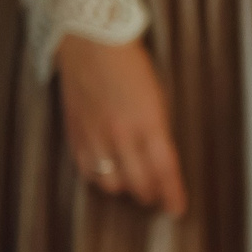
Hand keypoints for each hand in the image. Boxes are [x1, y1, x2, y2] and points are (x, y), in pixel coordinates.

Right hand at [54, 33, 185, 216]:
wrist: (91, 42)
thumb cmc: (128, 63)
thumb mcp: (156, 96)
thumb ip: (158, 130)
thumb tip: (160, 159)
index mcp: (148, 122)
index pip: (165, 171)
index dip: (172, 195)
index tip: (177, 209)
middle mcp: (120, 134)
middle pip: (139, 183)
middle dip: (151, 194)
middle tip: (157, 196)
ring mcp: (95, 135)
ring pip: (111, 183)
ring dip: (124, 187)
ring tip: (131, 182)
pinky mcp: (75, 133)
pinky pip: (87, 170)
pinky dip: (99, 177)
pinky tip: (106, 171)